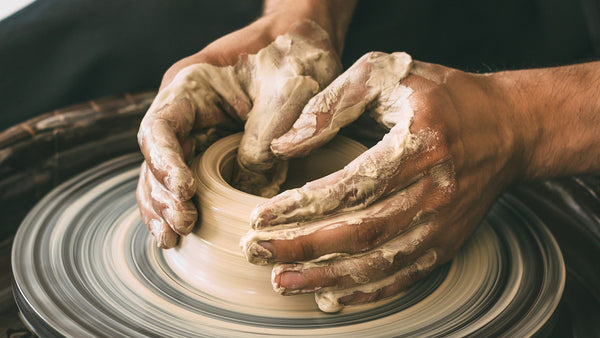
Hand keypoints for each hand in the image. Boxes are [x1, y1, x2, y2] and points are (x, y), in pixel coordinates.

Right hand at [136, 15, 343, 247]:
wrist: (306, 44)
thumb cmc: (294, 58)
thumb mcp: (286, 94)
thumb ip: (263, 140)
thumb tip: (248, 188)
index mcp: (191, 86)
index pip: (160, 127)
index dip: (165, 162)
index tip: (185, 191)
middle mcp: (186, 112)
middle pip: (155, 158)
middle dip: (164, 194)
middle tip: (184, 224)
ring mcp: (197, 133)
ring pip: (164, 175)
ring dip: (165, 208)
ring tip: (173, 238)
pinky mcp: (213, 152)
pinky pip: (188, 181)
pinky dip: (182, 206)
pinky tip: (181, 234)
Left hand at [242, 52, 522, 311]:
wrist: (507, 128)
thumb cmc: (441, 96)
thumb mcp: (387, 74)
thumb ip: (333, 104)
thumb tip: (284, 146)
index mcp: (418, 144)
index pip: (351, 186)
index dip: (302, 206)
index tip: (260, 217)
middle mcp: (434, 191)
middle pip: (359, 233)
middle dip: (302, 248)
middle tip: (255, 252)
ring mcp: (443, 224)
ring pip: (378, 263)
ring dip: (326, 278)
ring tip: (281, 281)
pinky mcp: (446, 243)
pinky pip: (403, 277)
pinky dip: (365, 292)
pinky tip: (330, 297)